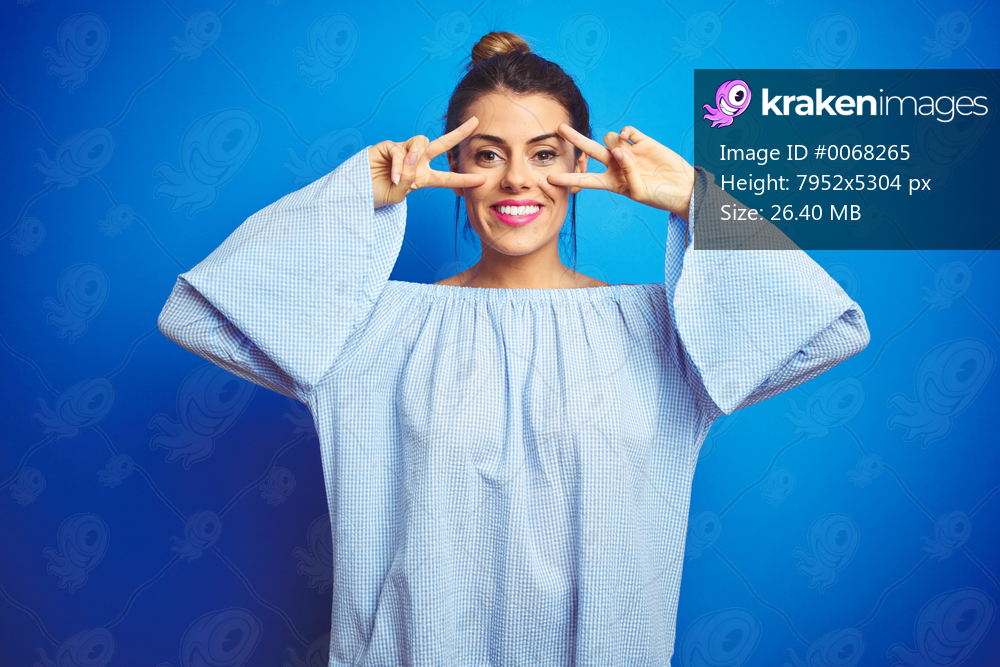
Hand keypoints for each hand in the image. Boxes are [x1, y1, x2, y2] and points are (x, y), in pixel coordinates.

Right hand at [368, 116, 486, 208]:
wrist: (357, 193)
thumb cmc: (377, 195)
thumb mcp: (399, 195)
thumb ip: (409, 181)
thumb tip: (413, 162)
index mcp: (422, 177)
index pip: (447, 177)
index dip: (463, 179)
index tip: (481, 179)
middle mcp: (415, 161)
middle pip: (441, 144)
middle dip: (459, 134)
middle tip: (475, 123)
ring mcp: (402, 152)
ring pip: (421, 143)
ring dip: (415, 158)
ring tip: (402, 175)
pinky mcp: (388, 146)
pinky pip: (400, 151)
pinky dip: (398, 165)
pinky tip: (393, 176)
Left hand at [546, 124, 695, 218]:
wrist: (683, 189)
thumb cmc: (661, 197)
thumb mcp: (640, 192)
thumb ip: (628, 172)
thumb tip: (620, 149)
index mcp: (612, 182)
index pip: (585, 180)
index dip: (568, 179)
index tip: (549, 179)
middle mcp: (616, 165)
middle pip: (590, 150)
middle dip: (575, 139)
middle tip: (559, 128)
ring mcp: (629, 152)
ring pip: (610, 138)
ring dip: (615, 143)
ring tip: (630, 155)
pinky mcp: (642, 141)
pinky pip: (627, 131)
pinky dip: (625, 132)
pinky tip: (628, 136)